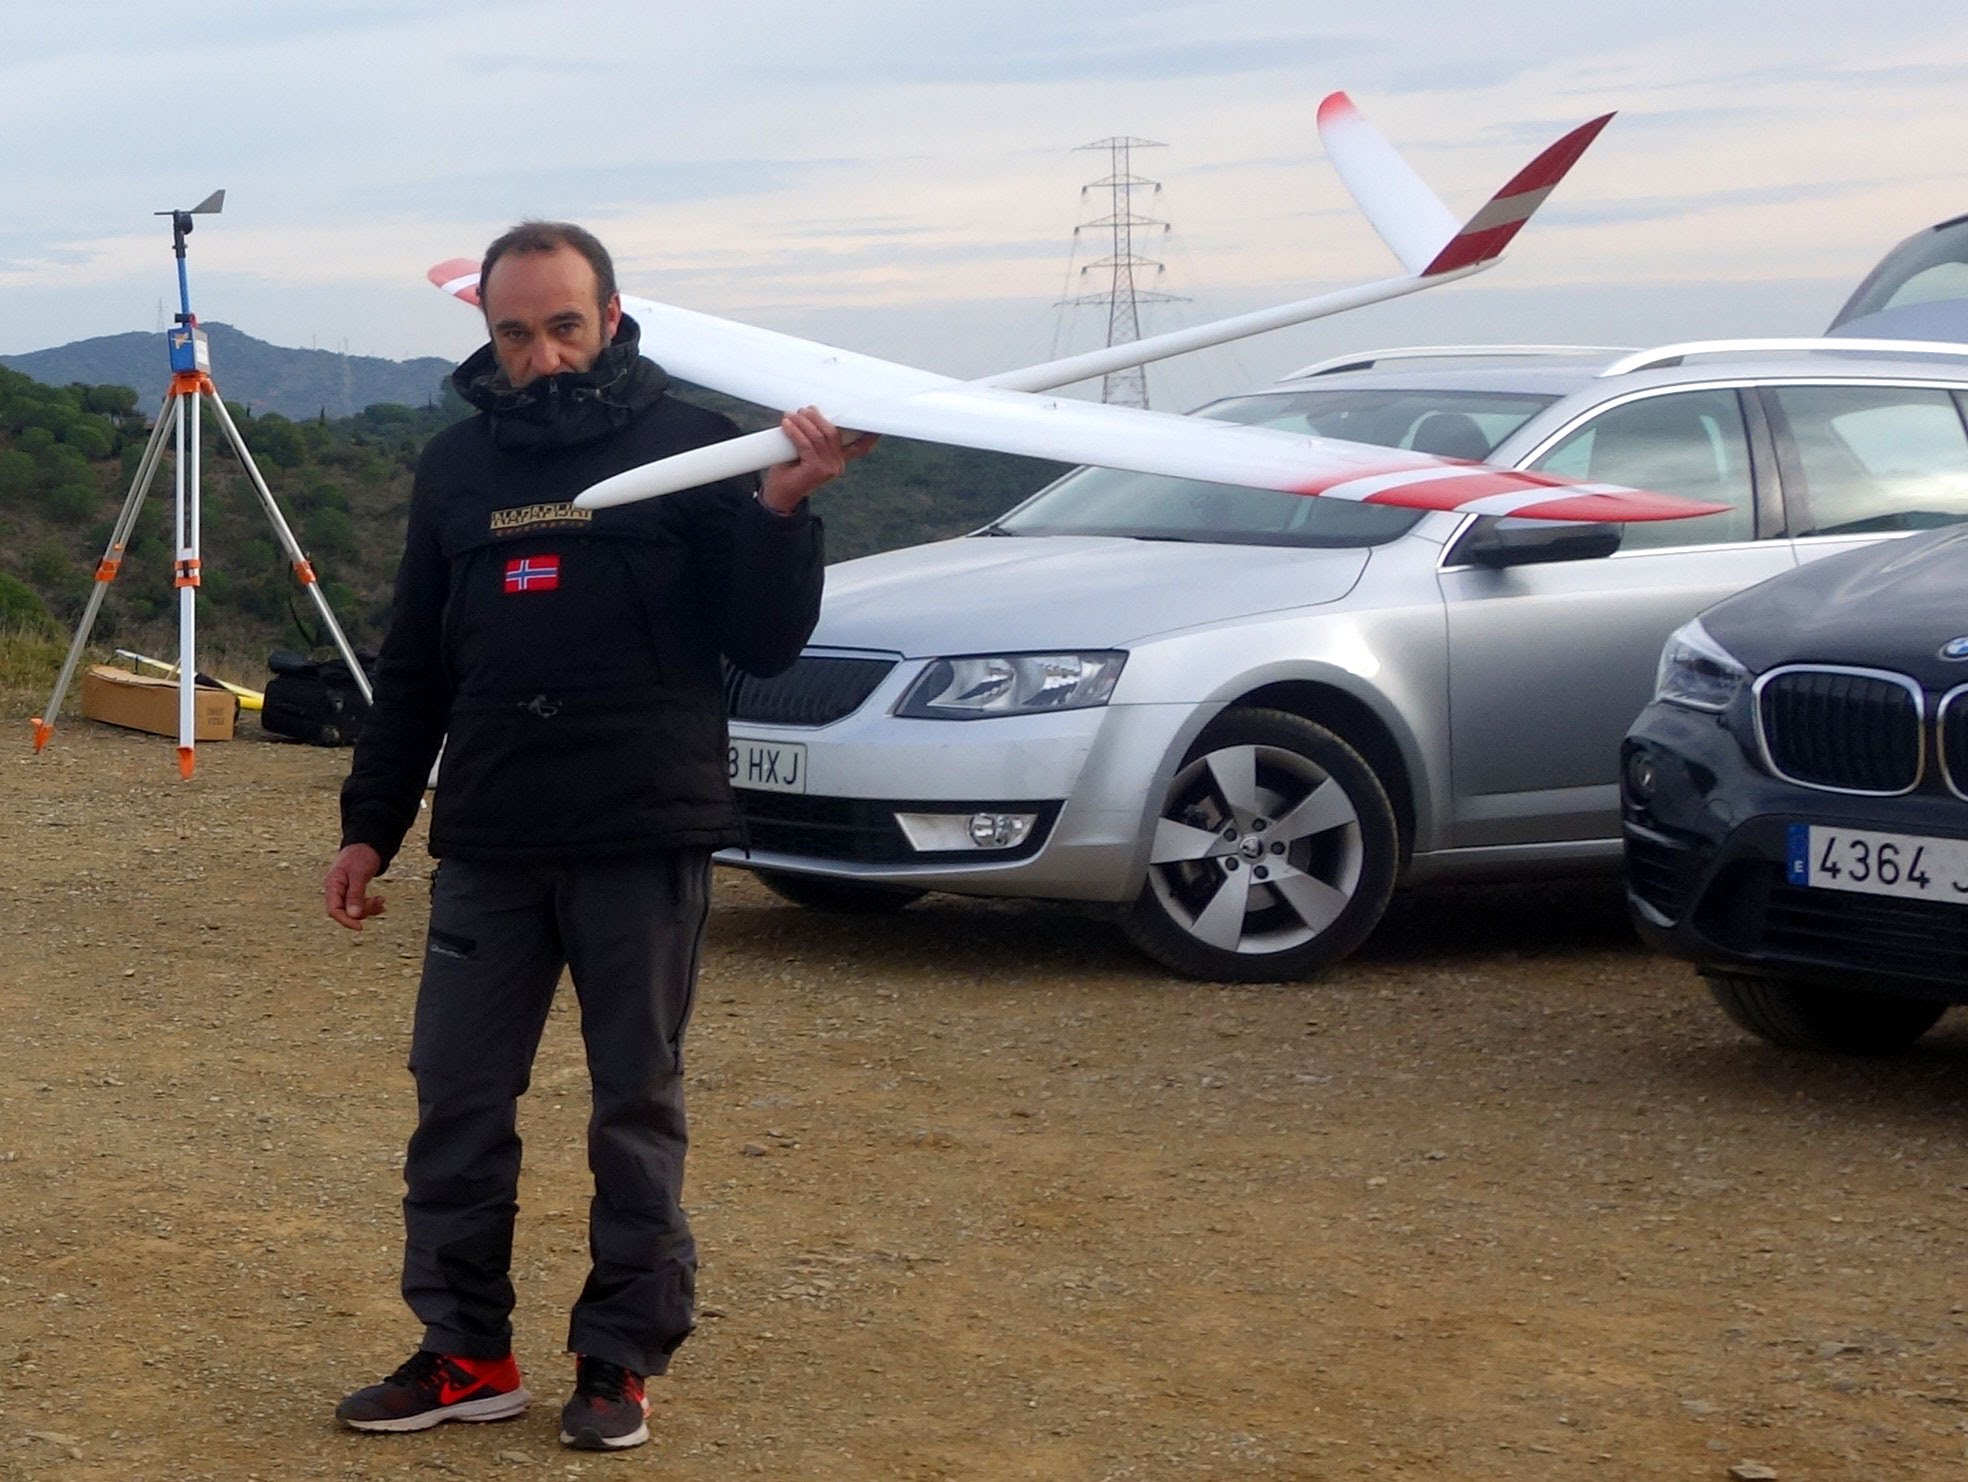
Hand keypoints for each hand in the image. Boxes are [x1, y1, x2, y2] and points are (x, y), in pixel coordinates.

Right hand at [325, 843, 386, 930]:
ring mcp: (343, 891)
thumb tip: (353, 915)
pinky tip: (380, 901)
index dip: (346, 921)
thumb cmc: (360, 855)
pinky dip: (370, 905)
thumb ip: (355, 895)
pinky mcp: (352, 892)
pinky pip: (359, 904)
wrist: (366, 844)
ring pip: (354, 910)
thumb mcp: (359, 874)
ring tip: (381, 900)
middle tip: (378, 901)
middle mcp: (335, 890)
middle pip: (345, 911)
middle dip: (363, 911)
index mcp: (332, 885)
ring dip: (369, 908)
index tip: (360, 927)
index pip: (334, 910)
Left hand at [759, 406, 877, 512]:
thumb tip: (812, 412)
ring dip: (803, 422)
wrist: (779, 496)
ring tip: (791, 415)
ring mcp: (828, 469)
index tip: (871, 422)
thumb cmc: (790, 471)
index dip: (867, 435)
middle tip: (802, 411)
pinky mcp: (816, 470)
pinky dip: (795, 431)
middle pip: (833, 433)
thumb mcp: (806, 452)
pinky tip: (786, 424)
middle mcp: (838, 465)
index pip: (859, 447)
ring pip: (818, 436)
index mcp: (839, 461)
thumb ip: (815, 439)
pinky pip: (806, 444)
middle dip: (817, 418)